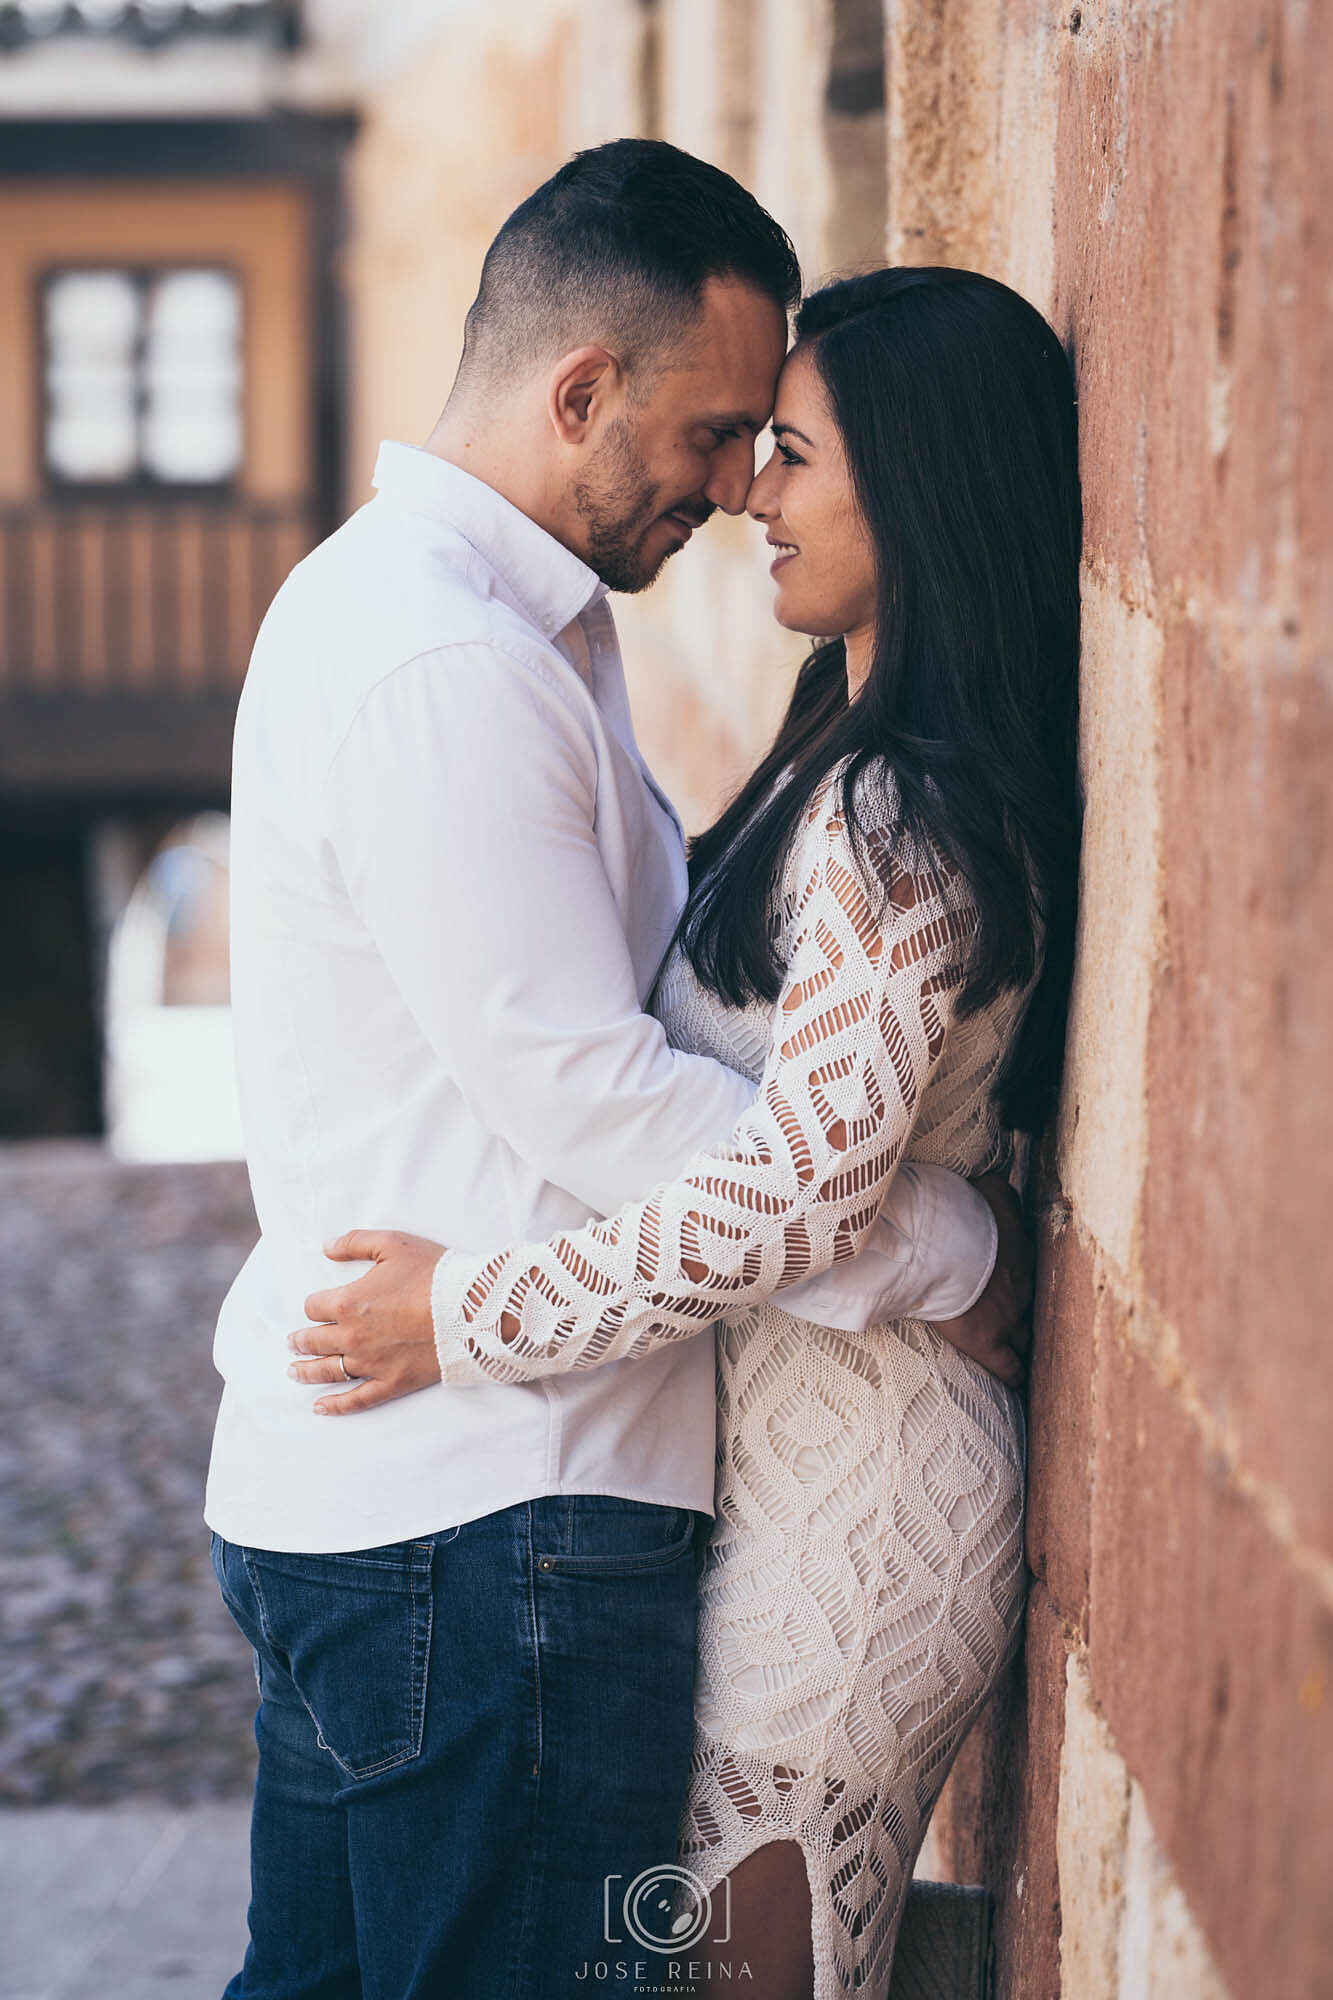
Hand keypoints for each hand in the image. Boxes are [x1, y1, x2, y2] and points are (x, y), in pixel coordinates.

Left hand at [286, 1229, 446, 1413]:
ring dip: (307, 1371)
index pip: (314, 1306)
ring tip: (294, 1372)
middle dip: (301, 1340)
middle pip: (314, 1341)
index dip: (314, 1305)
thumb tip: (326, 1247)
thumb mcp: (392, 1244)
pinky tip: (319, 1407)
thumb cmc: (433, 1274)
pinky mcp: (391, 1383)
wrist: (470, 1310)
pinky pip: (357, 1399)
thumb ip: (354, 1242)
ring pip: (328, 1371)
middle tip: (293, 1342)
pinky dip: (336, 1406)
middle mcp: (352, 1336)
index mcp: (348, 1302)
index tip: (318, 1306)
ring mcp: (370, 1363)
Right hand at [927, 1172, 1033, 1388]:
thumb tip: (999, 1182)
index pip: (1032, 1266)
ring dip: (1031, 1344)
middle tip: (1034, 1318)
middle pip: (1038, 1304)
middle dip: (1035, 1311)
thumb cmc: (959, 1213)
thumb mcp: (986, 1190)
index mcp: (1023, 1252)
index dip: (1026, 1274)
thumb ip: (998, 1190)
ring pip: (1030, 1337)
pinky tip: (1021, 1385)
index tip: (1021, 1277)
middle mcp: (1023, 1287)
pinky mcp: (986, 1341)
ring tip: (1035, 1355)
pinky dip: (1016, 1376)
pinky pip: (1009, 1367)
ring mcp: (1008, 1317)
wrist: (941, 1245)